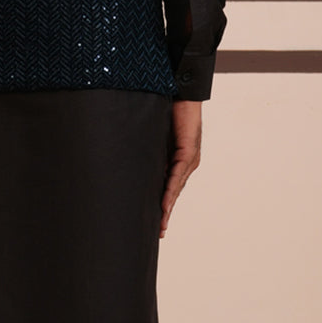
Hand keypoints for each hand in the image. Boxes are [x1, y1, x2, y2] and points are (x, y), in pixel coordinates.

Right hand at [160, 99, 201, 238]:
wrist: (182, 90)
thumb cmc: (168, 109)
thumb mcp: (155, 135)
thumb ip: (148, 149)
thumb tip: (131, 159)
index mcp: (179, 159)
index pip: (171, 186)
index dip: (164, 204)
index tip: (158, 222)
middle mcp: (187, 162)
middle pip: (175, 192)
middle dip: (166, 212)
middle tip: (160, 232)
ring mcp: (189, 158)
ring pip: (177, 187)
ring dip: (168, 206)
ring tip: (161, 223)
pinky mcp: (188, 151)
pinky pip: (178, 174)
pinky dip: (171, 189)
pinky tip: (165, 203)